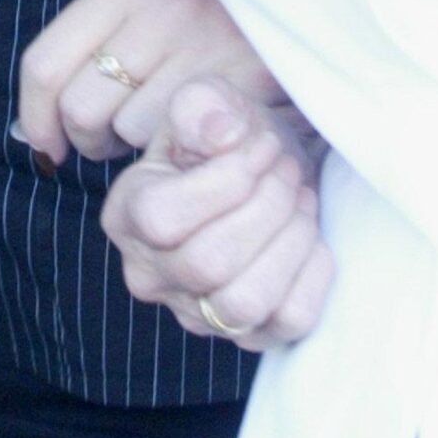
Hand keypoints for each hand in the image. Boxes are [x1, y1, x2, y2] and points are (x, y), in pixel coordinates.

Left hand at [18, 0, 283, 162]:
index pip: (46, 62)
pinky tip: (196, 128)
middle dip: (88, 138)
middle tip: (115, 133)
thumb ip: (96, 38)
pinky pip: (179, 141)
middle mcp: (161, 10)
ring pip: (128, 132)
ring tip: (165, 122)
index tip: (45, 145)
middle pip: (81, 108)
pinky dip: (179, 148)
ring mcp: (205, 46)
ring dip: (138, 143)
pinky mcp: (243, 83)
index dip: (35, 116)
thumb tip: (33, 126)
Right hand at [100, 75, 333, 352]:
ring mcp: (200, 315)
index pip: (162, 218)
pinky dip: (311, 273)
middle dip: (264, 206)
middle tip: (287, 168)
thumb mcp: (207, 102)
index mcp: (127, 215)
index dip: (223, 181)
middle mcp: (151, 276)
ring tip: (299, 197)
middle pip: (208, 264)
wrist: (265, 170)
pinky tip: (309, 233)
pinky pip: (289, 322)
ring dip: (288, 240)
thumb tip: (222, 134)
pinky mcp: (251, 336)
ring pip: (245, 302)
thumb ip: (202, 106)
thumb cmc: (229, 136)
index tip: (260, 144)